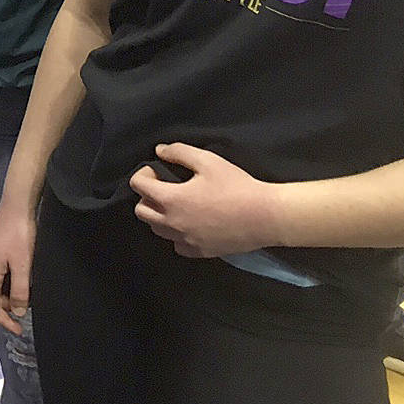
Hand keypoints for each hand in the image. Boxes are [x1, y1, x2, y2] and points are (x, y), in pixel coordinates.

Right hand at [0, 202, 35, 334]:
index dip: (4, 321)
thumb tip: (18, 311)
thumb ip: (20, 290)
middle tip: (26, 316)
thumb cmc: (19, 235)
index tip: (19, 330)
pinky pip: (0, 276)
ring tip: (27, 301)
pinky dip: (10, 285)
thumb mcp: (23, 265)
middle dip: (7, 310)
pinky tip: (23, 283)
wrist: (17, 205)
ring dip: (9, 297)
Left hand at [130, 143, 279, 257]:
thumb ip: (179, 152)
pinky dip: (176, 235)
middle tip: (164, 187)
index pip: (137, 186)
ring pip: (156, 229)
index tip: (158, 170)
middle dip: (146, 196)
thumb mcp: (207, 160)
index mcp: (171, 199)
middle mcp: (172, 223)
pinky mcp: (200, 252)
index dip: (144, 174)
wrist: (266, 216)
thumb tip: (160, 151)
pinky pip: (176, 245)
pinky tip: (190, 223)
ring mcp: (185, 240)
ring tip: (177, 204)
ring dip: (159, 215)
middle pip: (141, 211)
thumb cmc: (236, 186)